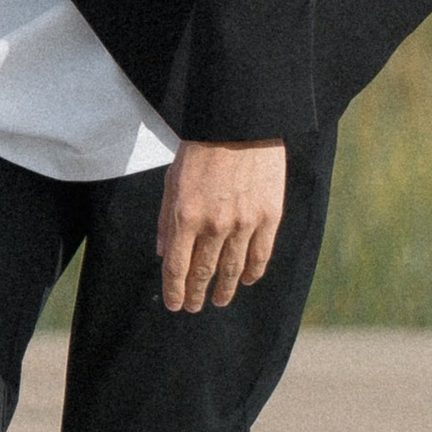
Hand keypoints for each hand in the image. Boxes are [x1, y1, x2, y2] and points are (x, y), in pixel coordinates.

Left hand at [157, 140, 286, 312]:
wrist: (239, 123)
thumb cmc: (200, 150)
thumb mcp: (172, 182)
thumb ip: (166, 221)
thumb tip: (162, 254)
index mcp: (185, 216)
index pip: (177, 267)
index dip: (175, 291)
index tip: (175, 305)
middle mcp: (214, 225)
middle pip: (204, 272)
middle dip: (196, 294)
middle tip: (194, 307)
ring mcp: (244, 222)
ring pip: (232, 269)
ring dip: (223, 289)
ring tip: (218, 300)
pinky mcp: (269, 216)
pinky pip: (260, 254)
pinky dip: (252, 272)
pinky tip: (245, 281)